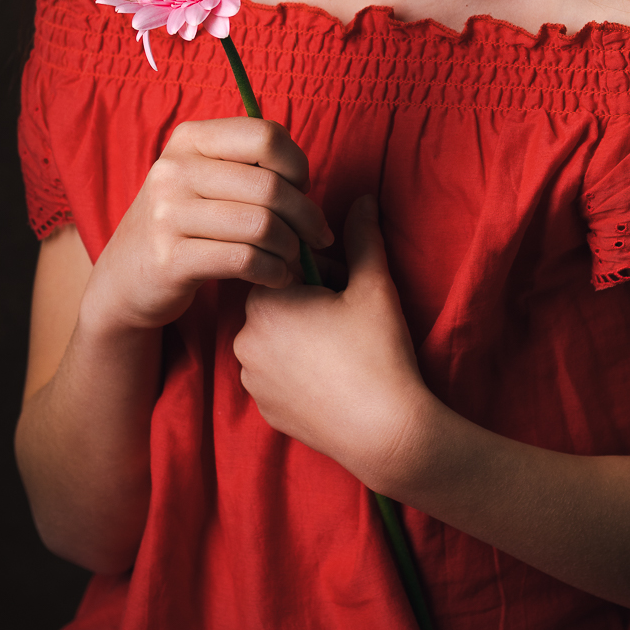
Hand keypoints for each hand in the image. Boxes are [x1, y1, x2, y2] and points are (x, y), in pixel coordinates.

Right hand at [82, 118, 333, 332]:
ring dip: (291, 247)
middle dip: (306, 215)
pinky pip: (245, 260)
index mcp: (189, 139)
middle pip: (270, 185)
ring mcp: (167, 215)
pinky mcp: (170, 260)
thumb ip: (247, 165)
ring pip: (262, 225)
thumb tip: (306, 179)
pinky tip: (277, 277)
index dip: (298, 164)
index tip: (303, 190)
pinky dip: (274, 272)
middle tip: (315, 236)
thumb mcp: (203, 179)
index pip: (266, 135)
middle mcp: (174, 170)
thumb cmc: (183, 224)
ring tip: (293, 258)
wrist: (124, 278)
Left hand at [234, 196, 432, 490]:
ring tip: (340, 351)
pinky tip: (330, 378)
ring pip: (273, 340)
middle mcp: (244, 339)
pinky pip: (274, 375)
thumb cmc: (377, 352)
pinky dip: (297, 371)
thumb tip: (363, 198)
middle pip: (275, 302)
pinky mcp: (264, 410)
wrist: (384, 431)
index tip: (343, 286)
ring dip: (299, 336)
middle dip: (307, 302)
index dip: (318, 273)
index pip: (280, 266)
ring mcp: (251, 380)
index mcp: (263, 302)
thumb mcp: (373, 285)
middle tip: (347, 317)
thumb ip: (361, 236)